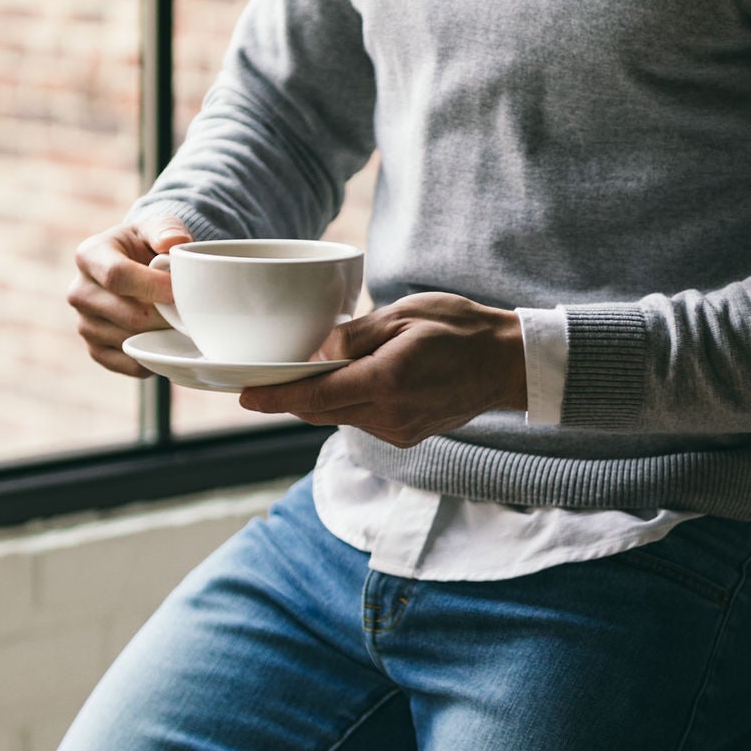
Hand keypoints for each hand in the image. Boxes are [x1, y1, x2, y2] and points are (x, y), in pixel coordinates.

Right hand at [69, 213, 189, 374]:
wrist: (137, 269)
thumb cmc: (148, 245)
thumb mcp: (157, 227)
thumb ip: (166, 229)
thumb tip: (173, 242)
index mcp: (90, 255)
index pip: (117, 276)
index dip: (153, 286)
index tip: (179, 291)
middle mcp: (79, 291)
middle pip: (128, 315)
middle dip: (165, 316)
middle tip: (191, 312)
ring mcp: (84, 324)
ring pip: (131, 340)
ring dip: (162, 336)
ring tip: (181, 323)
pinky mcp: (96, 350)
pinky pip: (129, 364)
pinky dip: (153, 357)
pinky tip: (167, 340)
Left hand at [240, 292, 527, 442]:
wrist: (508, 364)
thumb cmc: (461, 330)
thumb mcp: (405, 315)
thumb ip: (356, 335)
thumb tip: (317, 350)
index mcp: (385, 383)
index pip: (314, 395)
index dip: (273, 397)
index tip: (243, 396)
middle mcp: (388, 416)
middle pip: (319, 411)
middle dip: (288, 398)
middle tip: (259, 382)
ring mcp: (398, 431)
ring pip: (339, 417)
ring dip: (319, 398)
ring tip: (308, 373)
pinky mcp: (406, 435)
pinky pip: (361, 420)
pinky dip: (346, 403)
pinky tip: (350, 381)